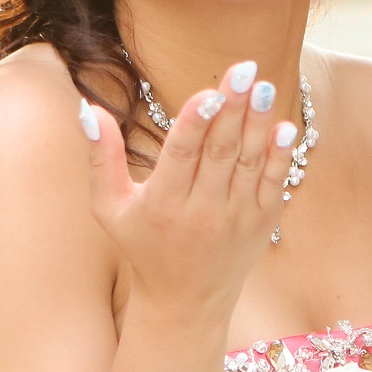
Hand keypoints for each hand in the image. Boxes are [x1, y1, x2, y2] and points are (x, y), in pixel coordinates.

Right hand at [78, 60, 294, 317]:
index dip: (195, 123)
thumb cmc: (142, 246)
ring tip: (263, 85)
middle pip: (219, 152)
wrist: (186, 302)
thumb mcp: (109, 208)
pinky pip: (272, 183)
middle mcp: (201, 212)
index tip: (208, 92)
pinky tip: (283, 126)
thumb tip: (88, 109)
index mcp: (162, 204)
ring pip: (248, 162)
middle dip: (232, 109)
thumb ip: (101, 158)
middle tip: (244, 70)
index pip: (181, 156)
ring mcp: (235, 219)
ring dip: (257, 123)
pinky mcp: (260, 224)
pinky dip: (278, 155)